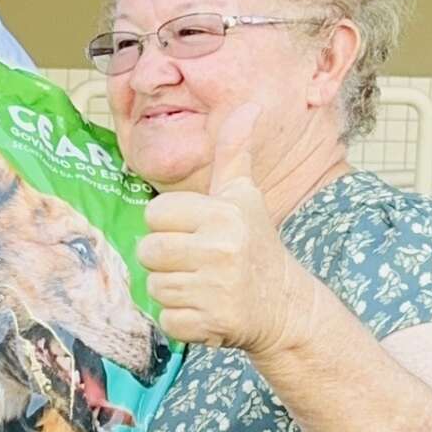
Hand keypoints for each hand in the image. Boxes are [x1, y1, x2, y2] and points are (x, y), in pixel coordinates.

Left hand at [135, 105, 310, 358]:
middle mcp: (219, 249)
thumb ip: (235, 152)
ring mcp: (214, 289)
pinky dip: (181, 319)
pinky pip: (167, 319)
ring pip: (155, 287)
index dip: (168, 225)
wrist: (284, 305)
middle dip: (164, 260)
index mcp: (222, 214)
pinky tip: (205, 309)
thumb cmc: (255, 244)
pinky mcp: (209, 323)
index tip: (194, 232)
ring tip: (202, 285)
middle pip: (148, 251)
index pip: (155, 214)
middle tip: (194, 262)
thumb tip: (249, 107)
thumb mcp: (244, 196)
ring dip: (173, 290)